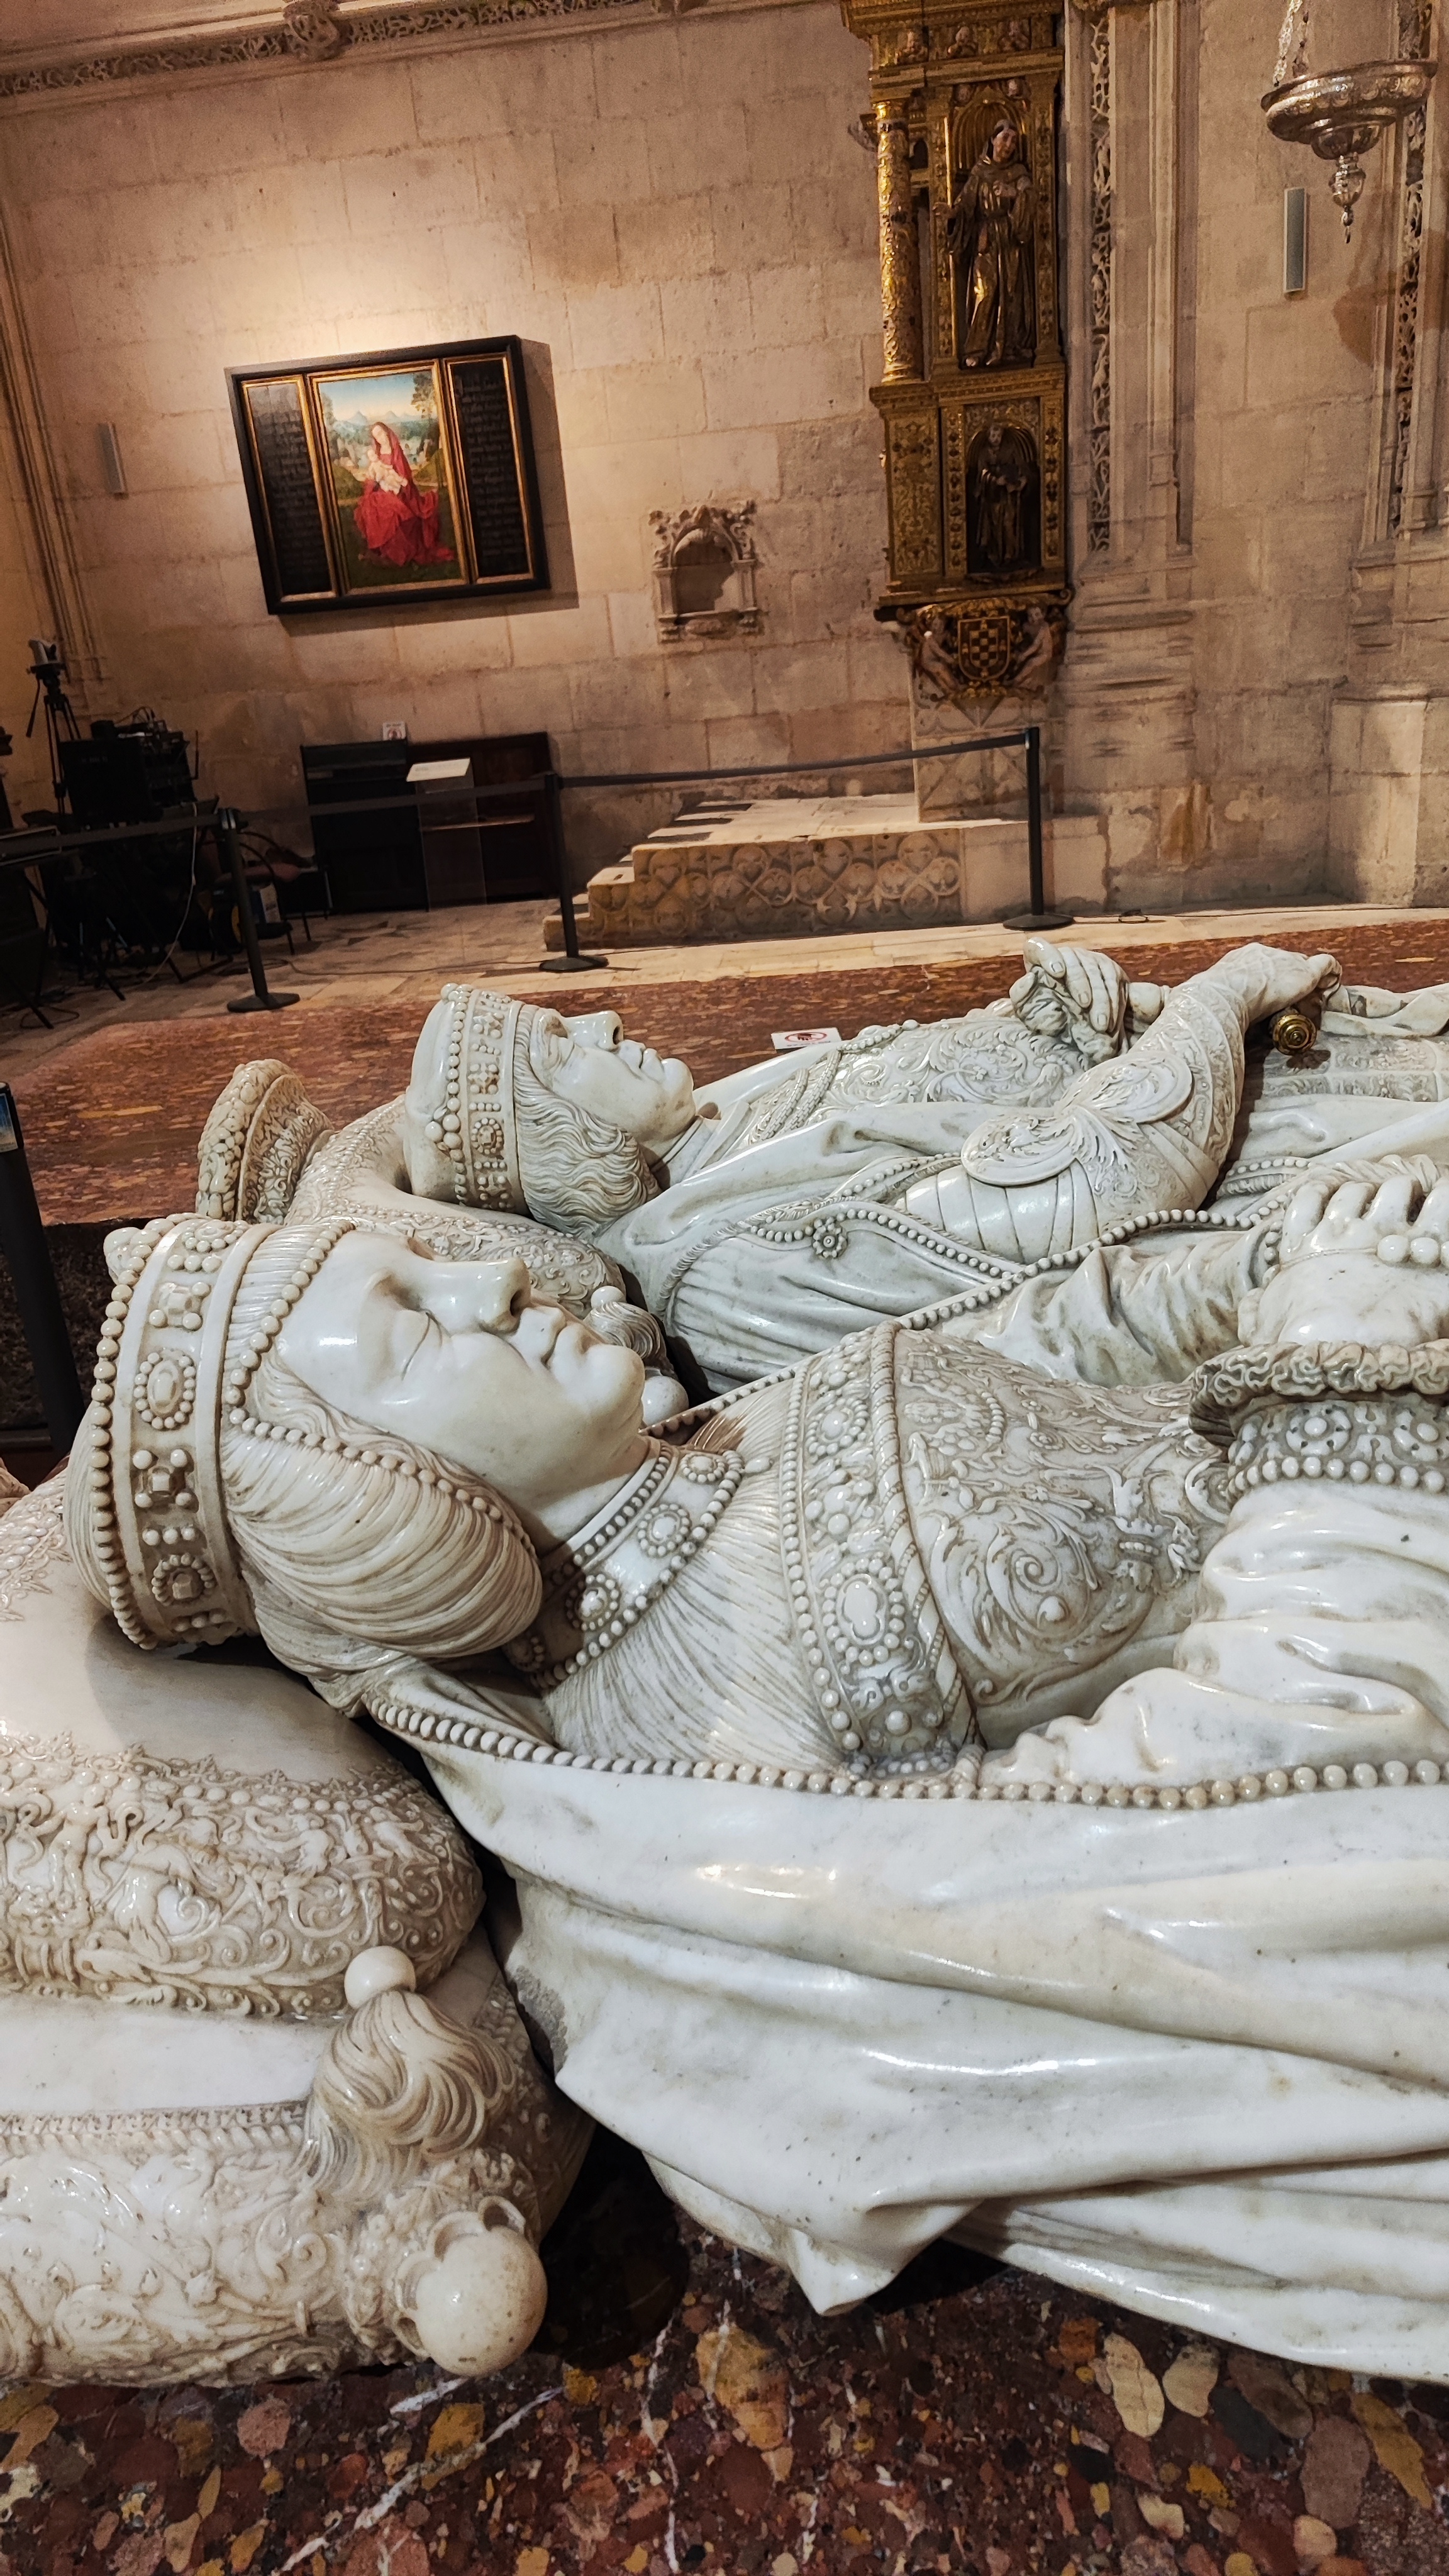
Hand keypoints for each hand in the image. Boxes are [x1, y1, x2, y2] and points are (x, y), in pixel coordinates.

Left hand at [1017, 938, 1126, 1038]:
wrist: (1067, 1019)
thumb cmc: (1042, 1010)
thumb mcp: (1027, 1007)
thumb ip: (1021, 994)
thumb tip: (1029, 979)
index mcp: (1038, 957)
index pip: (1039, 947)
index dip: (1048, 955)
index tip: (1056, 972)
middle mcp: (1066, 954)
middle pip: (1074, 961)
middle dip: (1080, 983)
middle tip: (1084, 1004)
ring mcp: (1089, 958)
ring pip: (1097, 972)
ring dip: (1101, 999)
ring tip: (1100, 1023)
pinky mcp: (1108, 968)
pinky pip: (1113, 982)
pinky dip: (1114, 1003)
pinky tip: (1111, 1022)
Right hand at [1198, 943, 1338, 1023]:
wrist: (1223, 993)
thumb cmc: (1211, 998)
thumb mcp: (1208, 994)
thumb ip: (1214, 998)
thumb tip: (1200, 1010)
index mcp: (1244, 957)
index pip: (1264, 964)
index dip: (1269, 978)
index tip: (1268, 993)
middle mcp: (1267, 953)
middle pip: (1286, 962)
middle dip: (1289, 977)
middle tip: (1290, 999)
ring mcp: (1286, 961)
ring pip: (1304, 966)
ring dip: (1308, 981)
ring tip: (1310, 997)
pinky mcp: (1304, 973)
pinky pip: (1325, 965)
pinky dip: (1331, 972)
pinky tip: (1334, 981)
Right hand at [1242, 1168, 1448, 1349]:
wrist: (1332, 1348)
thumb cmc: (1295, 1343)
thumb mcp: (1262, 1328)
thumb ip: (1257, 1312)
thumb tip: (1254, 1304)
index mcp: (1304, 1247)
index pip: (1309, 1198)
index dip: (1325, 1194)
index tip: (1336, 1204)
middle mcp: (1340, 1230)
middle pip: (1358, 1188)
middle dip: (1369, 1196)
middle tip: (1387, 1213)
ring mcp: (1379, 1232)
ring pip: (1394, 1187)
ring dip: (1405, 1193)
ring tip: (1414, 1211)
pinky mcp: (1417, 1243)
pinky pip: (1438, 1203)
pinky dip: (1443, 1197)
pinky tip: (1441, 1197)